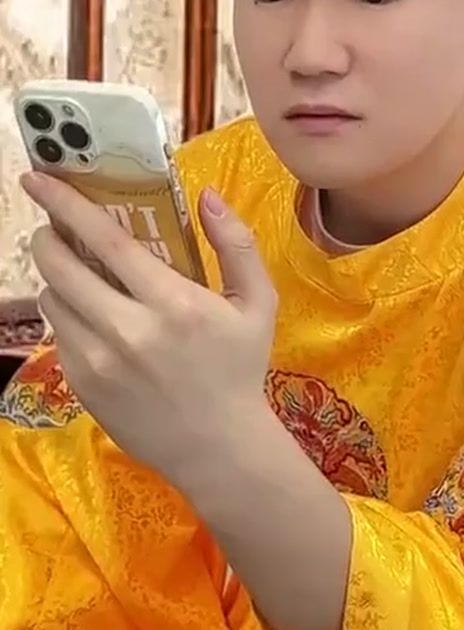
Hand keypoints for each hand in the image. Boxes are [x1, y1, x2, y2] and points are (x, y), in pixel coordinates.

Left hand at [21, 172, 277, 492]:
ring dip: (57, 278)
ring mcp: (99, 363)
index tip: (40, 179)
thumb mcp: (257, 303)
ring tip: (80, 277)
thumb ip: (236, 245)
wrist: (218, 450)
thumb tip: (206, 195)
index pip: (105, 241)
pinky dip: (68, 316)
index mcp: (172, 303)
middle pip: (60, 268)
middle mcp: (128, 331)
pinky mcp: (82, 388)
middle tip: (51, 227)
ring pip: (53, 301)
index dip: (66, 205)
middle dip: (46, 237)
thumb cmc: (239, 368)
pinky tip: (93, 319)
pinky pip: (59, 335)